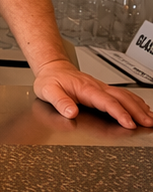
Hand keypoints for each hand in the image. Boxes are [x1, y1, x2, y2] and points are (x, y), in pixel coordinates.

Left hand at [32, 59, 152, 129]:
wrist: (52, 68)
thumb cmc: (50, 80)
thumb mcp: (48, 91)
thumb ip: (60, 102)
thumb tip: (71, 112)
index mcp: (86, 89)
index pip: (107, 102)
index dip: (119, 113)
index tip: (129, 123)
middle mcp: (97, 87)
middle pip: (122, 98)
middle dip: (136, 111)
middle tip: (148, 123)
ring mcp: (101, 87)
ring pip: (125, 96)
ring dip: (139, 107)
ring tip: (150, 118)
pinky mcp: (103, 89)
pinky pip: (122, 94)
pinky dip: (135, 101)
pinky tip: (142, 107)